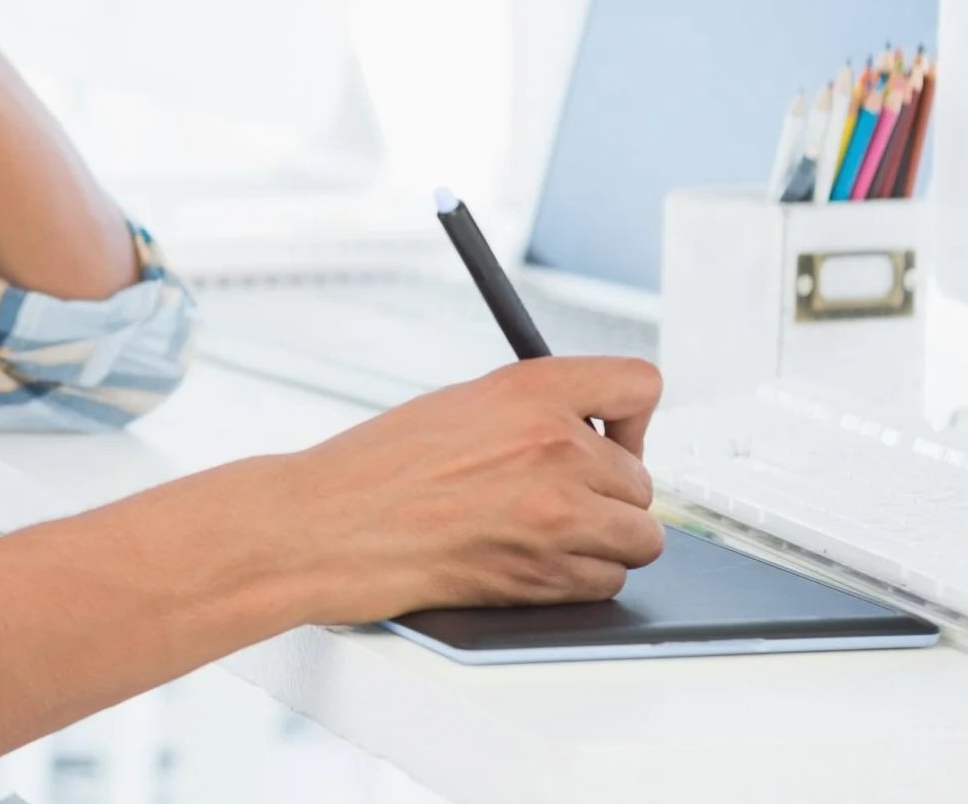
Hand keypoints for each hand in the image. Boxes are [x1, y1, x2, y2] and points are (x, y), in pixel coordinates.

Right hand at [263, 356, 664, 625]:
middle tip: (556, 500)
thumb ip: (532, 413)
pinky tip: (533, 564)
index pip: (639, 385)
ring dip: (603, 543)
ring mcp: (554, 513)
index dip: (634, 420)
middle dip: (606, 496)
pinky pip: (607, 583)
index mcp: (531, 389)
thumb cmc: (374, 469)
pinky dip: (580, 581)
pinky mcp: (544, 575)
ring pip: (639, 538)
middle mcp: (554, 446)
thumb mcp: (461, 405)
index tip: (613, 439)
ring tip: (549, 536)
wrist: (325, 526)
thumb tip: (590, 439)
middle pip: (641, 481)